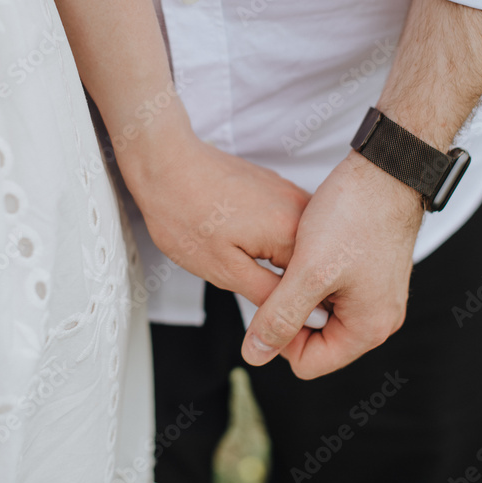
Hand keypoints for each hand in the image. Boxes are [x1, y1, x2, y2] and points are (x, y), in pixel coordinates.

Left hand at [122, 127, 310, 303]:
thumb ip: (269, 295)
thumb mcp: (224, 270)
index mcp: (292, 232)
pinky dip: (270, 238)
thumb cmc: (186, 214)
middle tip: (242, 276)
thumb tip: (305, 318)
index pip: (315, 286)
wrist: (166, 163)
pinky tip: (241, 235)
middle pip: (311, 264)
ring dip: (278, 260)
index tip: (263, 305)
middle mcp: (300, 209)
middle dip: (285, 281)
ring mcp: (289, 193)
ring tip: (237, 252)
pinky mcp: (276, 186)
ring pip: (299, 245)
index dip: (293, 306)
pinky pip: (287, 225)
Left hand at [241, 150, 423, 377]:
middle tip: (286, 272)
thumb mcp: (309, 272)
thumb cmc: (353, 215)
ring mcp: (376, 295)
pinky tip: (310, 246)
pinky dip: (315, 272)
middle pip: (315, 340)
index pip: (307, 363)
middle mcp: (378, 318)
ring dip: (302, 289)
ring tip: (300, 257)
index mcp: (368, 328)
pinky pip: (332, 288)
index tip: (272, 296)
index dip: (279, 334)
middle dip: (292, 310)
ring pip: (320, 311)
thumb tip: (255, 355)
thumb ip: (280, 317)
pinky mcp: (369, 272)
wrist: (385, 169)